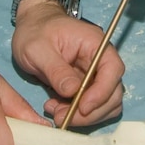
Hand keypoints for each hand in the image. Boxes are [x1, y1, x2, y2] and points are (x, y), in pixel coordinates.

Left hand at [13, 0, 126, 126]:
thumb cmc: (35, 31)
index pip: (113, 69)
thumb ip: (56, 69)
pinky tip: (57, 108)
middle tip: (63, 117)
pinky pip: (92, 106)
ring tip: (57, 113)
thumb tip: (72, 91)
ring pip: (106, 104)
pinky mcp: (87, 87)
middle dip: (91, 111)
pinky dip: (78, 115)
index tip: (83, 107)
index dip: (102, 92)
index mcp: (95, 44)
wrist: (32, 27)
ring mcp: (96, 75)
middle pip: (113, 92)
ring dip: (85, 116)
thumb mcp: (38, 48)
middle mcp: (101, 61)